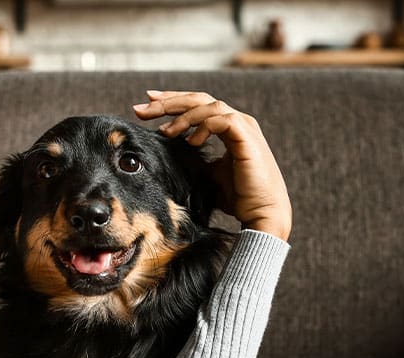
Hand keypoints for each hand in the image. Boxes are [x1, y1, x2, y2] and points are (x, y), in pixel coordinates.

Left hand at [133, 90, 291, 241]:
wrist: (262, 213)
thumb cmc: (238, 197)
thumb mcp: (207, 174)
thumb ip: (192, 158)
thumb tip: (164, 155)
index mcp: (228, 127)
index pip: (197, 106)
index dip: (172, 103)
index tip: (147, 105)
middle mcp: (237, 122)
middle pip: (199, 99)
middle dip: (168, 102)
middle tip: (142, 108)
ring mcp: (244, 127)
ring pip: (208, 105)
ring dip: (183, 116)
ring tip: (165, 132)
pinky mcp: (247, 137)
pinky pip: (222, 120)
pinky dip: (203, 126)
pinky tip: (190, 141)